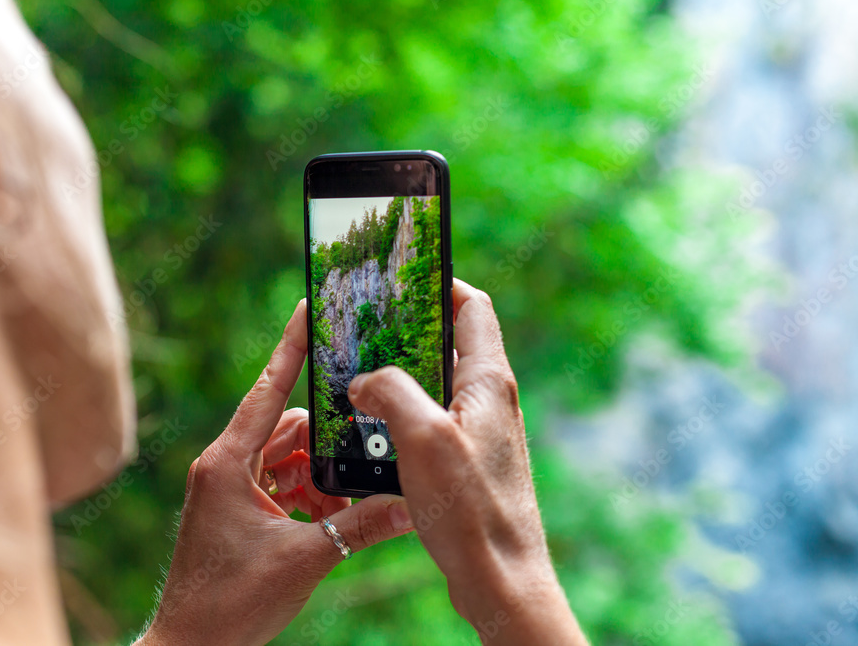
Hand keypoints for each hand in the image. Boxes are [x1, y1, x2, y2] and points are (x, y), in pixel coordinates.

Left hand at [137, 300, 413, 645]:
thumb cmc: (229, 605)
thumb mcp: (304, 559)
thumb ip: (359, 527)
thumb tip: (412, 506)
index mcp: (228, 463)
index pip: (268, 391)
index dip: (292, 348)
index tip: (310, 308)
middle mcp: (224, 466)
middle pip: (286, 425)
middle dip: (326, 437)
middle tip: (364, 441)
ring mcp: (228, 488)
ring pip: (284, 455)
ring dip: (318, 468)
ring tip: (349, 491)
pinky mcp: (234, 509)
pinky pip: (277, 480)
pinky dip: (305, 489)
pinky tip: (330, 512)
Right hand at [348, 279, 587, 644]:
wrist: (501, 579)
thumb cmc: (471, 509)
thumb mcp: (423, 438)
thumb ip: (391, 392)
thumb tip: (365, 378)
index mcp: (488, 380)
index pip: (472, 308)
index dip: (441, 284)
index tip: (402, 277)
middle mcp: (489, 400)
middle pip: (449, 343)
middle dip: (406, 332)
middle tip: (363, 330)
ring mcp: (479, 432)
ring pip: (435, 385)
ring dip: (399, 379)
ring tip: (356, 380)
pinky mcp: (467, 461)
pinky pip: (430, 422)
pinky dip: (401, 416)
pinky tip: (370, 431)